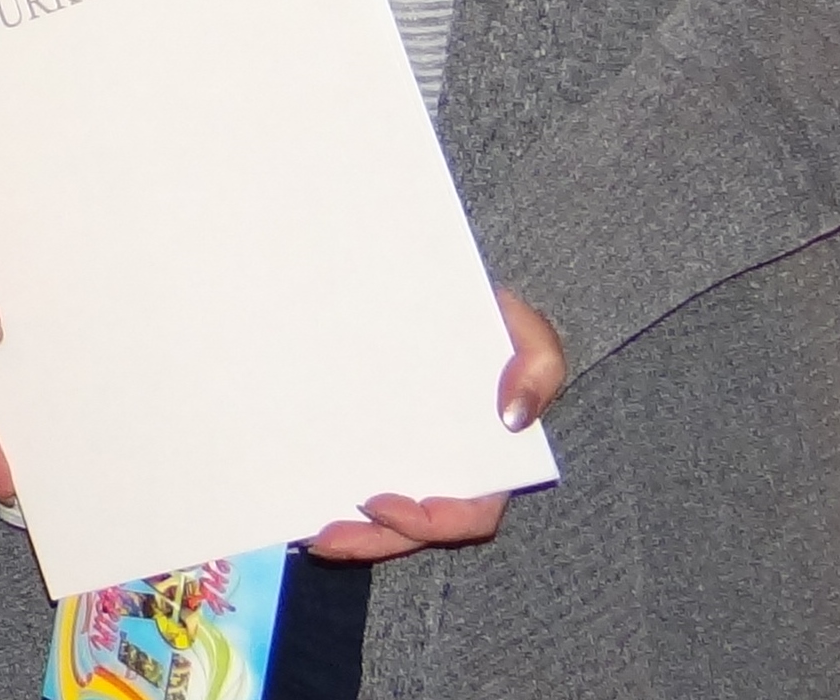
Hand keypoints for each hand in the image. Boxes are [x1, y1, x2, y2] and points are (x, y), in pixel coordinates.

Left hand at [304, 289, 564, 559]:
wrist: (443, 298)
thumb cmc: (493, 321)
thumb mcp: (530, 335)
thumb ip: (538, 369)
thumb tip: (514, 417)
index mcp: (488, 462)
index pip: (467, 516)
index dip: (427, 522)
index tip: (379, 504)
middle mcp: (447, 471)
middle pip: (414, 529)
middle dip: (373, 541)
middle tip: (326, 538)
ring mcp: (410, 460)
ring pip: (384, 519)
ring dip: (350, 534)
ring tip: (309, 533)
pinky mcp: (376, 441)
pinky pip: (359, 478)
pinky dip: (334, 495)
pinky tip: (302, 496)